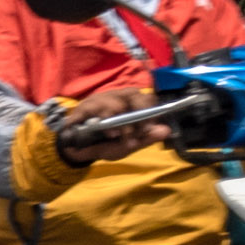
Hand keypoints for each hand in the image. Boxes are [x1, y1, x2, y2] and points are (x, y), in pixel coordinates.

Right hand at [49, 85, 171, 161]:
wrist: (79, 150)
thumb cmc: (107, 143)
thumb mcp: (128, 145)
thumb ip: (145, 139)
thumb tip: (166, 130)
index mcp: (131, 103)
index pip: (146, 98)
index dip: (150, 110)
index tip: (147, 128)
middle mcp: (117, 96)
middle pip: (132, 94)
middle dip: (135, 112)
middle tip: (133, 131)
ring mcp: (100, 100)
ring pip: (112, 103)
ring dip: (115, 120)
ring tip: (114, 135)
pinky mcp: (82, 108)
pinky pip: (89, 111)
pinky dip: (94, 122)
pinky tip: (94, 131)